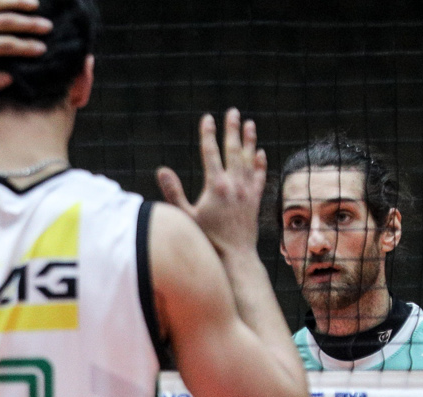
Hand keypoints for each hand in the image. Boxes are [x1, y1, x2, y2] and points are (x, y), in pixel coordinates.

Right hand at [156, 109, 267, 255]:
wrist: (235, 258)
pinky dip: (260, 164)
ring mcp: (247, 192)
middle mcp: (235, 185)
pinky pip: (259, 177)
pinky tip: (261, 154)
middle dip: (232, 129)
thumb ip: (173, 192)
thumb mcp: (185, 217)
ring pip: (249, 160)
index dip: (208, 134)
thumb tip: (161, 170)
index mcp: (216, 186)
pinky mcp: (255, 201)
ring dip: (249, 141)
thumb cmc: (206, 240)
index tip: (208, 118)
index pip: (211, 153)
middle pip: (233, 150)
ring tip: (250, 124)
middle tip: (233, 112)